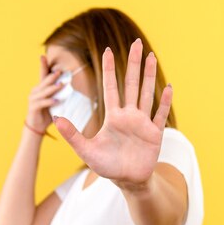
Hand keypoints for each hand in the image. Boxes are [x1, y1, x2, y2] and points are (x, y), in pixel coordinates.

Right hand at [26, 55, 65, 131]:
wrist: (36, 127)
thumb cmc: (47, 113)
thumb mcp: (55, 102)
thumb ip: (60, 95)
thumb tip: (73, 89)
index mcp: (40, 88)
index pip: (42, 75)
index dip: (43, 65)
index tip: (43, 56)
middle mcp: (35, 92)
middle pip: (44, 81)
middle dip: (52, 76)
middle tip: (60, 71)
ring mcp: (33, 99)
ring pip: (44, 92)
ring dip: (53, 88)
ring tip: (61, 85)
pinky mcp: (33, 108)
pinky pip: (42, 103)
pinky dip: (49, 101)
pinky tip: (57, 101)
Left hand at [53, 38, 172, 188]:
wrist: (127, 181)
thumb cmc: (107, 166)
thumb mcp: (86, 151)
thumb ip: (73, 135)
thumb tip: (56, 118)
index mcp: (113, 117)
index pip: (110, 87)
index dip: (109, 69)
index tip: (108, 50)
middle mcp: (129, 115)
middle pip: (131, 84)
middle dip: (134, 63)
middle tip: (137, 43)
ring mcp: (143, 123)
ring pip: (147, 93)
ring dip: (150, 75)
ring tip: (152, 56)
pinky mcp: (155, 133)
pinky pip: (160, 114)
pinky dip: (164, 101)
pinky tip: (168, 87)